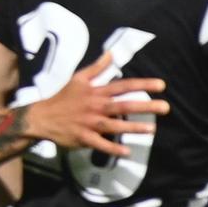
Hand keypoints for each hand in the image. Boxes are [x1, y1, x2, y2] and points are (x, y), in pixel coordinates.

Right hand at [27, 54, 168, 156]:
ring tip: (152, 129)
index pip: (122, 86)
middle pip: (122, 106)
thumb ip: (96, 68)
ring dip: (132, 128)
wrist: (42, 117)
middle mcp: (95, 107)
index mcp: (95, 92)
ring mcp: (89, 123)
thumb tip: (111, 54)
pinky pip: (100, 144)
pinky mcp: (83, 138)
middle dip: (144, 106)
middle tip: (165, 107)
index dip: (142, 85)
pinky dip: (112, 148)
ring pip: (113, 126)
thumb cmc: (63, 98)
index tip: (161, 85)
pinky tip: (126, 152)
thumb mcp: (78, 79)